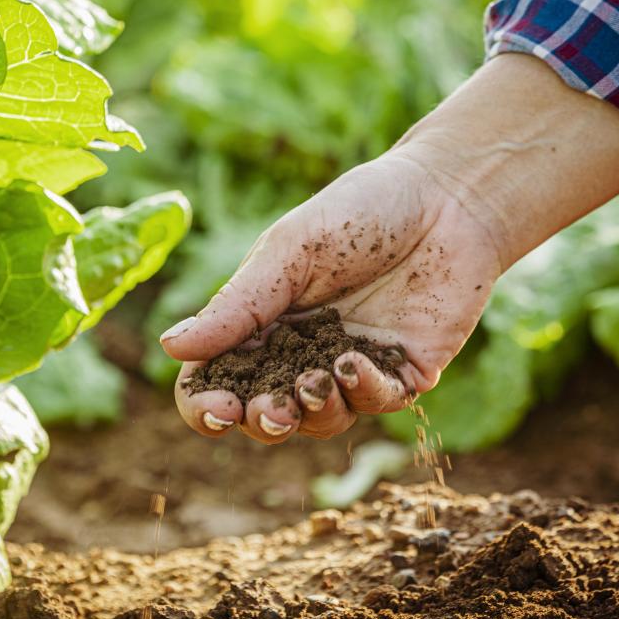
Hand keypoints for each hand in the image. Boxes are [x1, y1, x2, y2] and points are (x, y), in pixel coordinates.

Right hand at [160, 146, 501, 442]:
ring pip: (321, 421)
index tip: (216, 409)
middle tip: (267, 409)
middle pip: (265, 414)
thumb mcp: (288, 251)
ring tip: (314, 382)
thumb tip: (170, 345)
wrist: (447, 197)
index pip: (218, 381)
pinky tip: (356, 365)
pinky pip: (378, 404)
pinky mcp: (405, 373)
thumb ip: (238, 304)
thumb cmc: (360, 212)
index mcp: (261, 323)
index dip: (207, 406)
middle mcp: (302, 353)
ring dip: (312, 411)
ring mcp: (354, 369)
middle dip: (260, 421)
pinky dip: (363, 394)